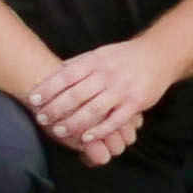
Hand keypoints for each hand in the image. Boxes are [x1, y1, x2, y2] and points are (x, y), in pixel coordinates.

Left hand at [24, 37, 176, 160]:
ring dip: (73, 122)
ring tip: (59, 130)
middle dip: (56, 109)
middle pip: (76, 95)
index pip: (66, 75)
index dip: (48, 88)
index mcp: (96, 60)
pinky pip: (114, 120)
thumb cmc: (124, 57)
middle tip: (42, 119)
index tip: (33, 100)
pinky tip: (86, 138)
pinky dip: (99, 130)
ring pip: (93, 110)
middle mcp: (108, 74)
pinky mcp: (136, 103)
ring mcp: (123, 89)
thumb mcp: (100, 54)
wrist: (159, 55)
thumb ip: (78, 65)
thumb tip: (51, 75)